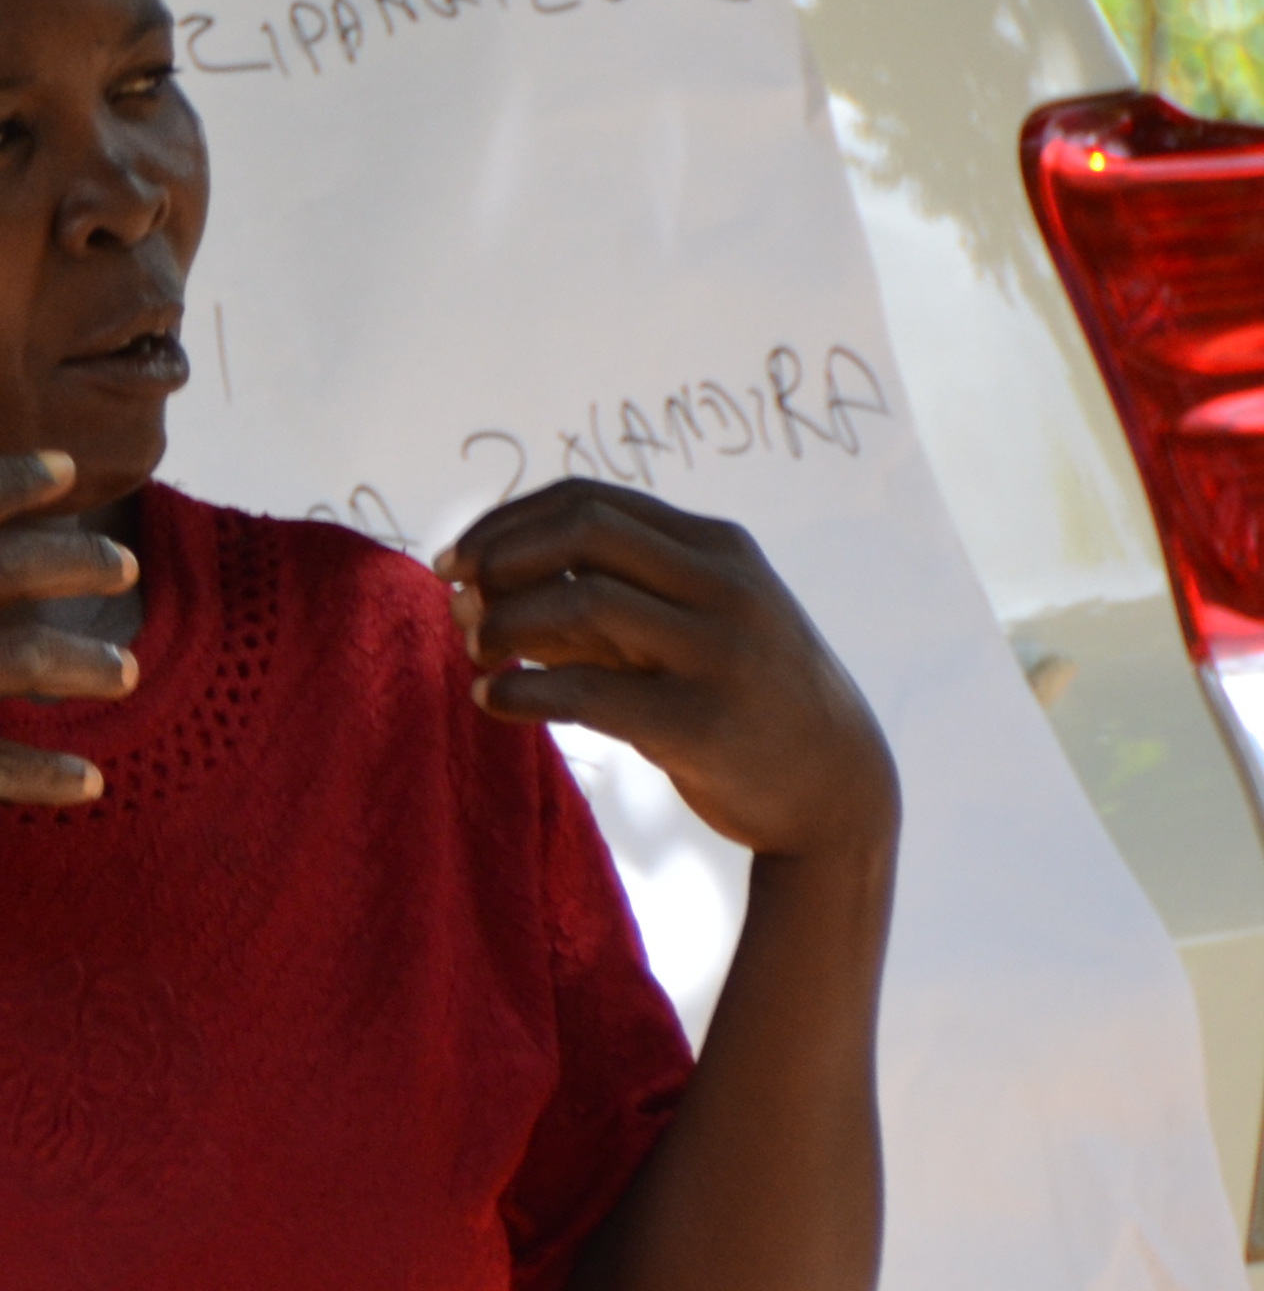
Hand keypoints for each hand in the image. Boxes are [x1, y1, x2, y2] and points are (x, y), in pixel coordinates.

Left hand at [437, 483, 895, 862]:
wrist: (836, 790)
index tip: (456, 557)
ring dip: (503, 622)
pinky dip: (519, 693)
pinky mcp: (702, 722)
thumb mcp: (684, 628)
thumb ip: (596, 600)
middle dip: (498, 556)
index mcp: (717, 546)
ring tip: (475, 653)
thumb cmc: (738, 699)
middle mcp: (725, 585)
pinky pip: (587, 694)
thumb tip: (472, 588)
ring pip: (582, 601)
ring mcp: (720, 651)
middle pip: (583, 531)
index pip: (589, 500)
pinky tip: (490, 700)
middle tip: (454, 598)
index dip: (506, 521)